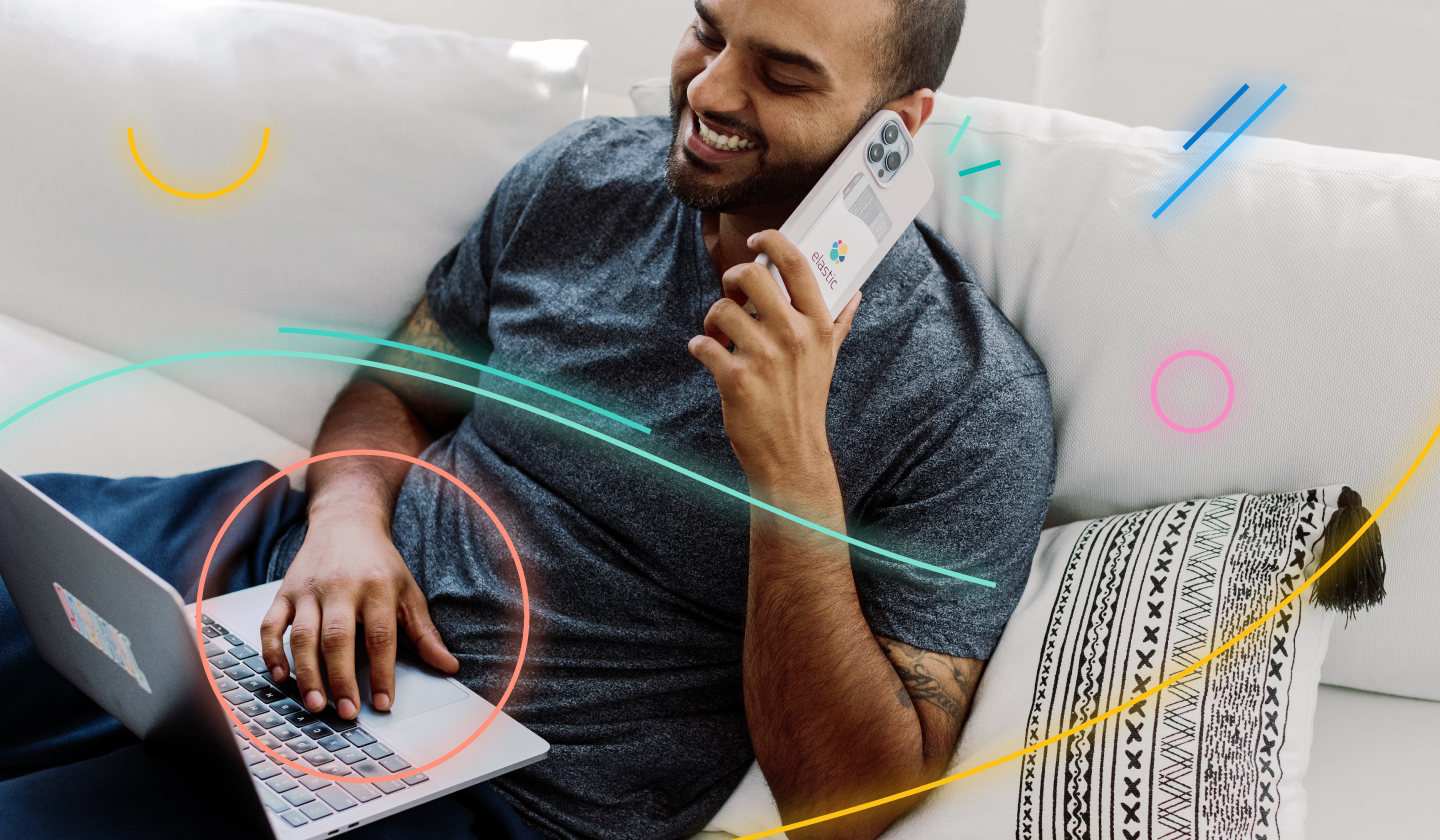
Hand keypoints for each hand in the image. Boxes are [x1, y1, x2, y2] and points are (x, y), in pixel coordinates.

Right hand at [259, 510, 458, 718]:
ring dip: (307, 674)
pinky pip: (271, 625)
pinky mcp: (285, 592)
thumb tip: (447, 665)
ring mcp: (309, 590)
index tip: (383, 703)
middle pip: (338, 639)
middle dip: (341, 679)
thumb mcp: (408, 591)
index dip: (382, 673)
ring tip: (316, 704)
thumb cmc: (379, 562)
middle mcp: (341, 587)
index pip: (380, 637)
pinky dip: (272, 651)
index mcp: (377, 587)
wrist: (346, 521)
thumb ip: (424, 631)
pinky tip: (280, 676)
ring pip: (302, 636)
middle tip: (346, 712)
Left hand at [688, 229, 861, 491]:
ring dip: (712, 319)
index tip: (757, 240)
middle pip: (751, 275)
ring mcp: (764, 357)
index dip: (772, 241)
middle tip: (732, 294)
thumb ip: (838, 323)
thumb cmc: (806, 402)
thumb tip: (855, 293)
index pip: (796, 264)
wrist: (792, 454)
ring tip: (719, 335)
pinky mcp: (736, 379)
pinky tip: (707, 354)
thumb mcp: (828, 358)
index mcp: (817, 325)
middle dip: (733, 279)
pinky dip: (698, 346)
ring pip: (721, 309)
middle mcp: (793, 336)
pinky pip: (703, 344)